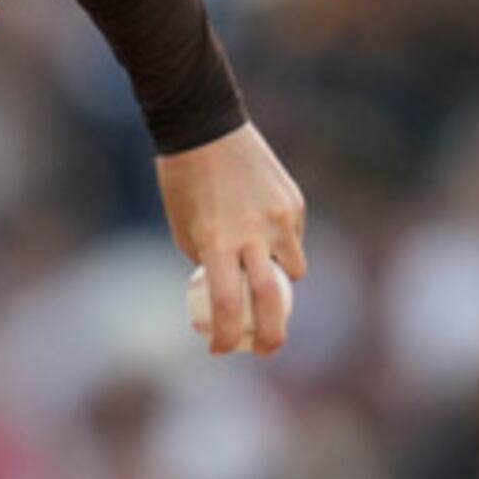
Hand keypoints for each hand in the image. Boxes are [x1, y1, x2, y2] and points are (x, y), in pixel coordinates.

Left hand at [157, 123, 306, 354]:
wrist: (205, 127)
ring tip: (261, 273)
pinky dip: (281, 245)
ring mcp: (278, 217)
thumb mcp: (184, 230)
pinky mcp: (293, 203)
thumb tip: (224, 296)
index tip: (220, 350)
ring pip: (293, 269)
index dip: (226, 337)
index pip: (228, 306)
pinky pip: (293, 238)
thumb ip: (209, 263)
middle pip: (274, 300)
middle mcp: (252, 233)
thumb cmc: (184, 183)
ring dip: (281, 282)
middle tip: (267, 350)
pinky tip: (262, 229)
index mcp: (217, 242)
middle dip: (273, 335)